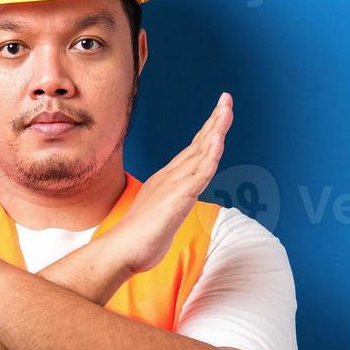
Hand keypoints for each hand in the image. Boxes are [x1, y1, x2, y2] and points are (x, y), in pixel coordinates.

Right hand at [106, 92, 233, 274]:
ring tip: (226, 110)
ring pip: (201, 153)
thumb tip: (176, 202)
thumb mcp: (161, 213)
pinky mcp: (178, 198)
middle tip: (227, 98)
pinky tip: (218, 141)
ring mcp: (175, 185)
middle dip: (215, 120)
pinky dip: (210, 156)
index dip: (209, 130)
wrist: (122, 250)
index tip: (220, 111)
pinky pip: (199, 174)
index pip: (194, 150)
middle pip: (199, 143)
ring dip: (215, 130)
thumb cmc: (140, 237)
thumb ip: (170, 203)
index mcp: (169, 179)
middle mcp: (172, 176)